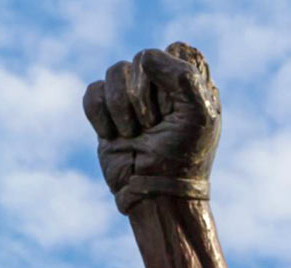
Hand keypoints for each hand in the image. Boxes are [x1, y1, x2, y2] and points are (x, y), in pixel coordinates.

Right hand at [82, 45, 218, 208]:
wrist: (154, 193)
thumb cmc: (184, 157)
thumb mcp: (198, 116)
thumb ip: (183, 77)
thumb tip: (145, 57)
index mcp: (188, 82)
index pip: (175, 50)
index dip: (170, 76)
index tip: (174, 108)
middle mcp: (160, 84)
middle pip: (141, 59)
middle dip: (144, 96)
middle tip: (154, 126)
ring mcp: (130, 97)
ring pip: (114, 71)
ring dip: (121, 106)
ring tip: (133, 133)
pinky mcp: (106, 112)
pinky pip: (92, 91)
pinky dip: (100, 114)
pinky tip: (113, 136)